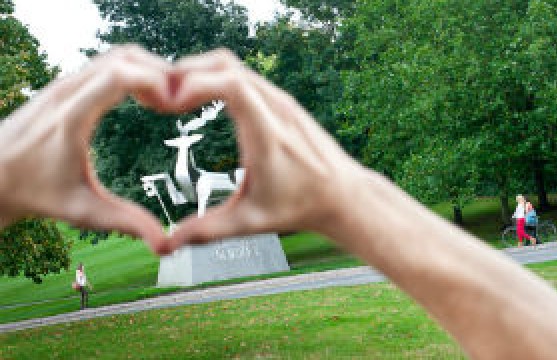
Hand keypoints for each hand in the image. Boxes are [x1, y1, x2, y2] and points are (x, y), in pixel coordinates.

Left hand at [0, 45, 171, 252]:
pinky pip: (105, 63)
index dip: (155, 80)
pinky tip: (145, 97)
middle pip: (124, 57)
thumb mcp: (84, 213)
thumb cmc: (37, 194)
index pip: (119, 75)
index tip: (174, 103)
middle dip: (160, 72)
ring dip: (147, 69)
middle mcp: (66, 93)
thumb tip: (164, 243)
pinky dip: (132, 70)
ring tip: (166, 99)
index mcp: (72, 119)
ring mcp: (64, 84)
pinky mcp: (65, 85)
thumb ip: (127, 224)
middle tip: (180, 101)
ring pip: (116, 55)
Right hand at [165, 49, 368, 251]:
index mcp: (267, 133)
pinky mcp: (282, 101)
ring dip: (201, 72)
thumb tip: (168, 245)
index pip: (231, 85)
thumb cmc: (300, 207)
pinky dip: (218, 76)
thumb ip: (208, 232)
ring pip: (234, 65)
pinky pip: (245, 75)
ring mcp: (280, 100)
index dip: (194, 83)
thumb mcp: (251, 223)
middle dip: (187, 72)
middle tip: (159, 95)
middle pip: (225, 65)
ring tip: (173, 95)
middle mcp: (276, 108)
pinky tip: (201, 96)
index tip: (168, 102)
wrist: (343, 195)